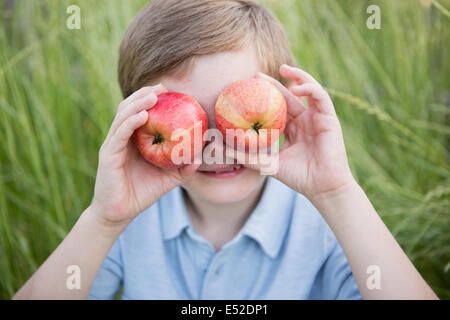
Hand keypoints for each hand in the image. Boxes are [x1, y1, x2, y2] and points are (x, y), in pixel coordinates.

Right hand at [91, 84, 198, 226]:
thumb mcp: (168, 178)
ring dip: (138, 103)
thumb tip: (202, 156)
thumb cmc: (142, 193)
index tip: (170, 90)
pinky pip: (119, 134)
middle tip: (163, 87)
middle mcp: (122, 138)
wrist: (120, 213)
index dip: (152, 99)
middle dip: (145, 94)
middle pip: (130, 108)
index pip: (141, 112)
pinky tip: (143, 115)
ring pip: (123, 116)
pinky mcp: (108, 155)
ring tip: (154, 95)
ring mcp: (113, 144)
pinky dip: (130, 122)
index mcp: (134, 140)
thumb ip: (184, 167)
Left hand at [231, 65, 354, 200]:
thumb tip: (219, 147)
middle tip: (256, 75)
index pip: (278, 107)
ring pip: (309, 90)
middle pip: (289, 95)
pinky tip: (296, 88)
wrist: (321, 187)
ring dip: (298, 76)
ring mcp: (318, 118)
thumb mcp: (266, 163)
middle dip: (274, 82)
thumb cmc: (297, 177)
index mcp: (292, 129)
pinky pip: (321, 97)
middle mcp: (305, 120)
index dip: (264, 96)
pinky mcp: (329, 118)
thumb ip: (245, 155)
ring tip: (283, 68)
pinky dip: (310, 89)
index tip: (248, 88)